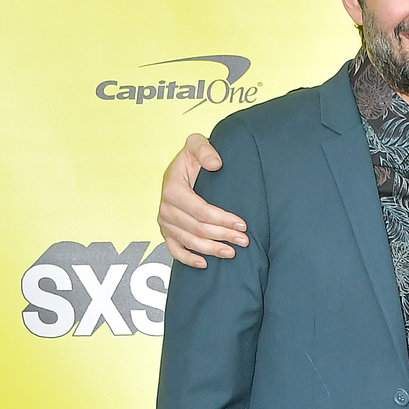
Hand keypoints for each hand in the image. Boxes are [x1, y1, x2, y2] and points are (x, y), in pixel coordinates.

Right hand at [159, 132, 249, 268]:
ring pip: (190, 242)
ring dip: (212, 250)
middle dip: (223, 236)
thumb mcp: (196, 144)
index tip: (242, 224)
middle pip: (198, 229)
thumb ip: (204, 149)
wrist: (182, 169)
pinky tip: (204, 264)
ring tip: (232, 252)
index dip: (222, 219)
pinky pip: (175, 250)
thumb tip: (216, 164)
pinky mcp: (166, 233)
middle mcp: (165, 207)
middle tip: (244, 240)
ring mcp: (165, 222)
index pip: (200, 211)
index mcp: (172, 188)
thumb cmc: (192, 158)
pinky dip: (188, 259)